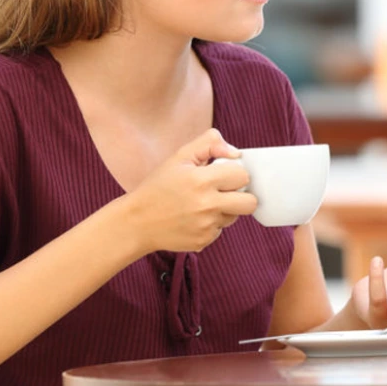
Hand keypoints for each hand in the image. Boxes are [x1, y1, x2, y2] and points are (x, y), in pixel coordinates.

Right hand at [118, 129, 256, 254]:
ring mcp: (206, 226)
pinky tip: (193, 219)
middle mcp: (207, 205)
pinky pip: (220, 230)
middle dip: (241, 195)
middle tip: (223, 191)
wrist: (136, 222)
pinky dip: (212, 225)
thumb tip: (236, 152)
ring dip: (225, 210)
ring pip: (236, 216)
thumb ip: (209, 144)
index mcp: (202, 180)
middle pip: (250, 202)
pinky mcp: (203, 241)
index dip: (234, 173)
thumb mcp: (180, 157)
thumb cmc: (159, 186)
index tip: (221, 174)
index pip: (243, 176)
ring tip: (202, 204)